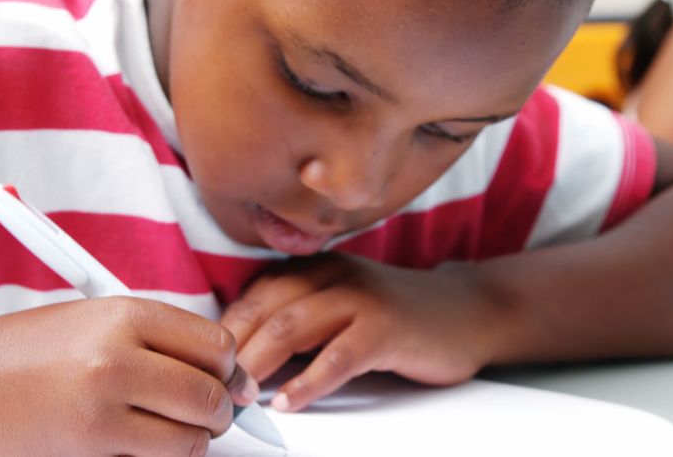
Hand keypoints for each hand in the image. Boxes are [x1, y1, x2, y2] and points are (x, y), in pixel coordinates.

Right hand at [0, 297, 257, 455]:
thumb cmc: (22, 351)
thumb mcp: (94, 320)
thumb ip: (157, 338)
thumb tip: (225, 368)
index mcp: (125, 314)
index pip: (216, 344)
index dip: (229, 367)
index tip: (229, 379)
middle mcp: (118, 357)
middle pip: (210, 394)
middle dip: (220, 410)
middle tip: (212, 414)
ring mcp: (102, 409)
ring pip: (190, 438)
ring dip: (192, 440)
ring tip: (174, 431)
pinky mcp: (89, 449)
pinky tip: (142, 445)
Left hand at [220, 254, 504, 411]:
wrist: (469, 311)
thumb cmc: (397, 317)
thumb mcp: (342, 305)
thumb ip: (299, 318)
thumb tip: (241, 357)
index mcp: (317, 269)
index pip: (253, 295)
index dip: (223, 332)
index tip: (203, 367)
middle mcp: (334, 275)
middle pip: (264, 309)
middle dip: (231, 352)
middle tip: (211, 389)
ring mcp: (361, 298)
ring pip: (291, 327)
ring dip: (258, 365)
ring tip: (238, 398)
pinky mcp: (387, 328)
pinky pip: (337, 356)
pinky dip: (307, 383)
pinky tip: (288, 403)